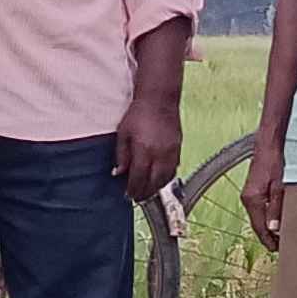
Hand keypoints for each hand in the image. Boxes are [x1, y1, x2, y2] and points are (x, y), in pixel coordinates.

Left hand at [113, 88, 183, 202]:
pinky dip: (166, 177)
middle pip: (154, 182)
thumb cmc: (138, 114)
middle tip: (137, 198)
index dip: (133, 189)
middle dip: (145, 193)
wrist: (159, 99)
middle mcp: (160, 154)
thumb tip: (118, 173)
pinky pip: (174, 168)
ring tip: (147, 192)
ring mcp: (172, 151)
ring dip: (156, 187)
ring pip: (166, 177)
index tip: (128, 195)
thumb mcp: (123, 134)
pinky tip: (159, 179)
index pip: (139, 178)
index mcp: (144, 150)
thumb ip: (121, 155)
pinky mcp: (178, 147)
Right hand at [244, 133, 285, 250]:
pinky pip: (258, 210)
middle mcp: (247, 200)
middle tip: (281, 246)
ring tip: (280, 236)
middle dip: (268, 236)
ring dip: (267, 227)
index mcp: (253, 201)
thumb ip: (276, 208)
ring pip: (257, 218)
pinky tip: (275, 219)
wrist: (268, 144)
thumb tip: (274, 229)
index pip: (259, 228)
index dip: (268, 241)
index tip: (277, 250)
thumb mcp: (280, 187)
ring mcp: (248, 195)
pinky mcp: (252, 191)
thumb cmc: (276, 162)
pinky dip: (265, 218)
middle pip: (257, 225)